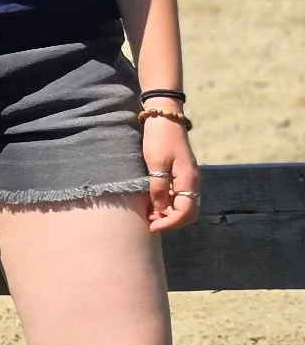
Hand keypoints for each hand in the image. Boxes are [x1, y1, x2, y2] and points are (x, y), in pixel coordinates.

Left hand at [142, 115, 199, 231]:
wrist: (165, 118)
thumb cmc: (159, 139)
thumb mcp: (155, 163)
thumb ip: (158, 187)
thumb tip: (160, 209)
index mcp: (189, 180)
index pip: (185, 212)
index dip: (169, 223)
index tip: (152, 226)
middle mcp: (193, 181)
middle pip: (189, 213)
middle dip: (171, 221)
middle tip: (151, 223)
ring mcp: (190, 178)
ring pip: (186, 206)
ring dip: (171, 214)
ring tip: (151, 215)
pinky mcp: (183, 174)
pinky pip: (181, 196)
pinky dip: (170, 205)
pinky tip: (155, 203)